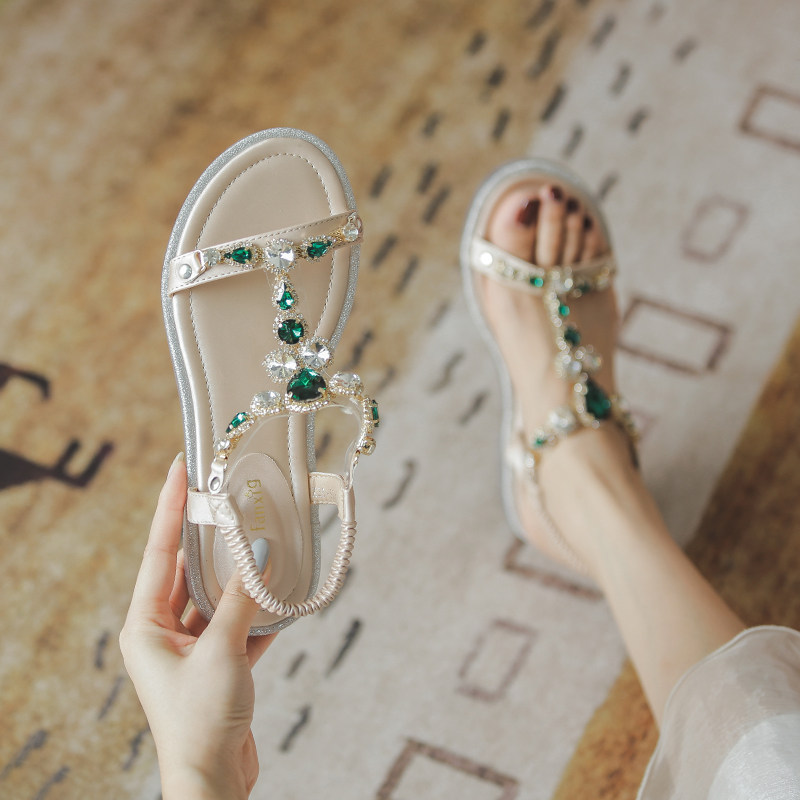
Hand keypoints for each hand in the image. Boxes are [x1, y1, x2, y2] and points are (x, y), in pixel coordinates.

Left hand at [120, 453, 274, 799]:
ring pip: (214, 598)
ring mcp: (189, 650)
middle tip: (224, 497)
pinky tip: (278, 596)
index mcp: (145, 625)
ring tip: (258, 540)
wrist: (214, 781)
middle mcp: (162, 633)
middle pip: (186, 572)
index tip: (181, 471)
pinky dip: (255, 613)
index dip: (170, 509)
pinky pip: (234, 626)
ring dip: (238, 577)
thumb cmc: (202, 719)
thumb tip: (260, 554)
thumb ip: (240, 598)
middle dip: (207, 538)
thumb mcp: (221, 649)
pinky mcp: (215, 666)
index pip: (159, 553)